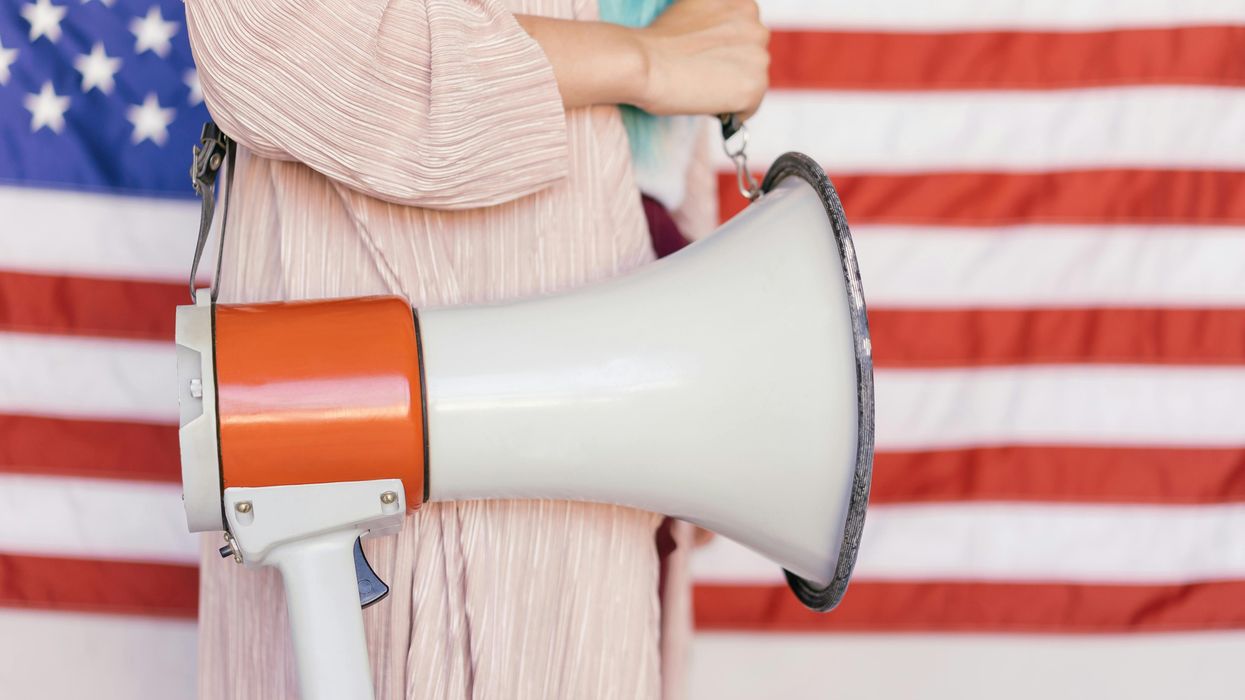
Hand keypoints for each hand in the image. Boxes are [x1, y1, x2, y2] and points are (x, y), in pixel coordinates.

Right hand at [633, 0, 769, 122]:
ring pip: (752, 82)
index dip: (725, 51)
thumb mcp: (691, 12)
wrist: (644, 63)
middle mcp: (757, 26)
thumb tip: (716, 41)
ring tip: (700, 87)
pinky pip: (749, 108)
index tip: (706, 60)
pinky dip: (731, 111)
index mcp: (741, 4)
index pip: (746, 36)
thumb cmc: (657, 43)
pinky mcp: (754, 87)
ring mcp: (759, 57)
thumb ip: (714, 20)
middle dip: (731, 69)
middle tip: (700, 75)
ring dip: (730, 89)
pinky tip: (707, 103)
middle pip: (752, 58)